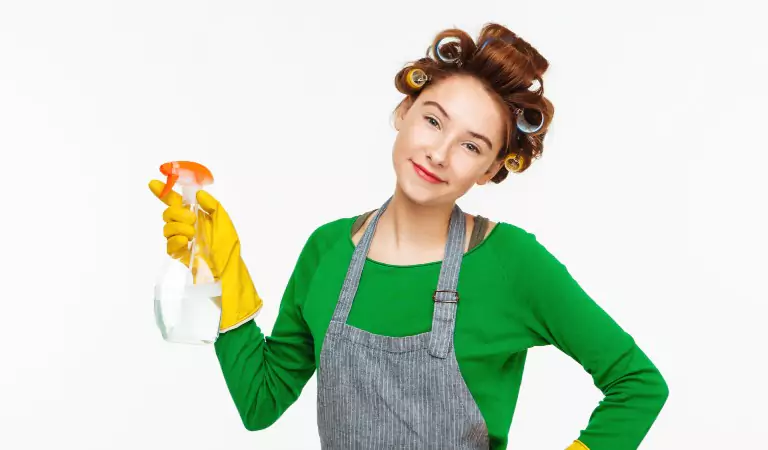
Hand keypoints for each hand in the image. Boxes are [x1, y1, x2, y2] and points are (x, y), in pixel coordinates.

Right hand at [149, 179, 262, 331]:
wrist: (227, 273)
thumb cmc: (228, 250)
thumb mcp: (225, 224)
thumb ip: (213, 206)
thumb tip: (198, 195)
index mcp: (198, 218)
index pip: (177, 202)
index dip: (164, 192)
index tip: (153, 183)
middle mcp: (187, 228)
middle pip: (168, 213)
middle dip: (176, 212)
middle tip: (191, 219)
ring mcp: (182, 242)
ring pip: (167, 227)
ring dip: (178, 227)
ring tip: (192, 235)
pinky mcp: (179, 256)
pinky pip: (168, 244)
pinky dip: (175, 240)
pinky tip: (186, 243)